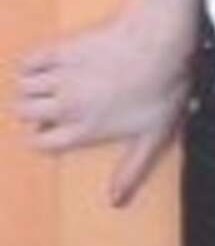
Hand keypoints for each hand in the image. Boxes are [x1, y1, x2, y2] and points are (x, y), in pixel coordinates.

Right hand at [14, 5, 195, 205]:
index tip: (46, 133)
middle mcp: (66, 105)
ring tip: (44, 87)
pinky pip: (29, 61)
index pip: (41, 142)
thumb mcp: (152, 139)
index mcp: (85, 129)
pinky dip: (30, 65)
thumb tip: (115, 202)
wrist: (159, 44)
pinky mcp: (63, 50)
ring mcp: (61, 76)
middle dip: (31, 113)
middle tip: (45, 108)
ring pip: (23, 87)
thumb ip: (131, 171)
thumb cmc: (161, 91)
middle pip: (24, 113)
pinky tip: (43, 66)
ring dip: (29, 89)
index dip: (40, 139)